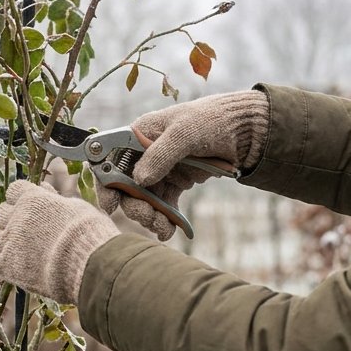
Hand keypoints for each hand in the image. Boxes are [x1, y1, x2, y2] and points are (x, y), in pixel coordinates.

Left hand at [0, 181, 119, 303]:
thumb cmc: (89, 234)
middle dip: (13, 219)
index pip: (14, 190)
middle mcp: (16, 217)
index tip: (31, 208)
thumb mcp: (75, 207)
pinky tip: (25, 265)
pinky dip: (9, 261)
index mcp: (32, 198)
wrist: (88, 266)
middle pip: (2, 212)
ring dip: (9, 240)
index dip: (22, 199)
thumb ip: (54, 198)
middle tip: (30, 231)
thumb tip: (43, 187)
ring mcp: (8, 241)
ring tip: (29, 251)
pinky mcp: (6, 265)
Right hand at [98, 90, 267, 239]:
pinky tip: (170, 230)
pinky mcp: (176, 182)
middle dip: (134, 206)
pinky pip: (164, 204)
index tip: (111, 206)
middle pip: (126, 186)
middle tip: (148, 218)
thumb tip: (138, 180)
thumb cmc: (212, 120)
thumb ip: (160, 154)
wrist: (245, 129)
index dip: (105, 183)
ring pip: (144, 200)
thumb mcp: (185, 133)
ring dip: (150, 216)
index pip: (110, 160)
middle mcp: (144, 153)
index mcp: (139, 135)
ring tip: (162, 227)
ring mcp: (160, 169)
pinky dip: (165, 219)